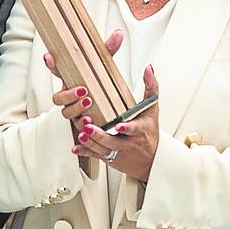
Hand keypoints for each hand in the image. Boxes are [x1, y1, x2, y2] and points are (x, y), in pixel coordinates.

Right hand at [44, 30, 123, 137]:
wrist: (110, 110)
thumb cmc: (101, 83)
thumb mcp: (105, 66)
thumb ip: (109, 50)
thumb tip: (118, 33)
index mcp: (71, 79)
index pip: (57, 70)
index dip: (51, 64)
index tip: (49, 56)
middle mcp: (68, 95)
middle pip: (58, 97)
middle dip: (68, 93)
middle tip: (83, 89)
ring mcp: (73, 110)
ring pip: (65, 112)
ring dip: (76, 107)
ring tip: (89, 102)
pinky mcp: (80, 122)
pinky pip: (76, 126)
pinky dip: (82, 123)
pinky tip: (90, 121)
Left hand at [74, 64, 159, 182]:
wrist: (152, 160)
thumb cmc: (150, 132)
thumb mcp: (153, 110)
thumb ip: (151, 88)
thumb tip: (149, 68)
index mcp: (140, 130)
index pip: (134, 129)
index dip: (127, 128)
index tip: (119, 125)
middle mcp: (129, 143)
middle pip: (113, 141)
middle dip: (100, 135)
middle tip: (88, 126)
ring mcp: (118, 152)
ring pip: (103, 149)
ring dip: (90, 142)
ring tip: (81, 133)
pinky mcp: (111, 159)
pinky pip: (97, 156)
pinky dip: (86, 152)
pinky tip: (76, 148)